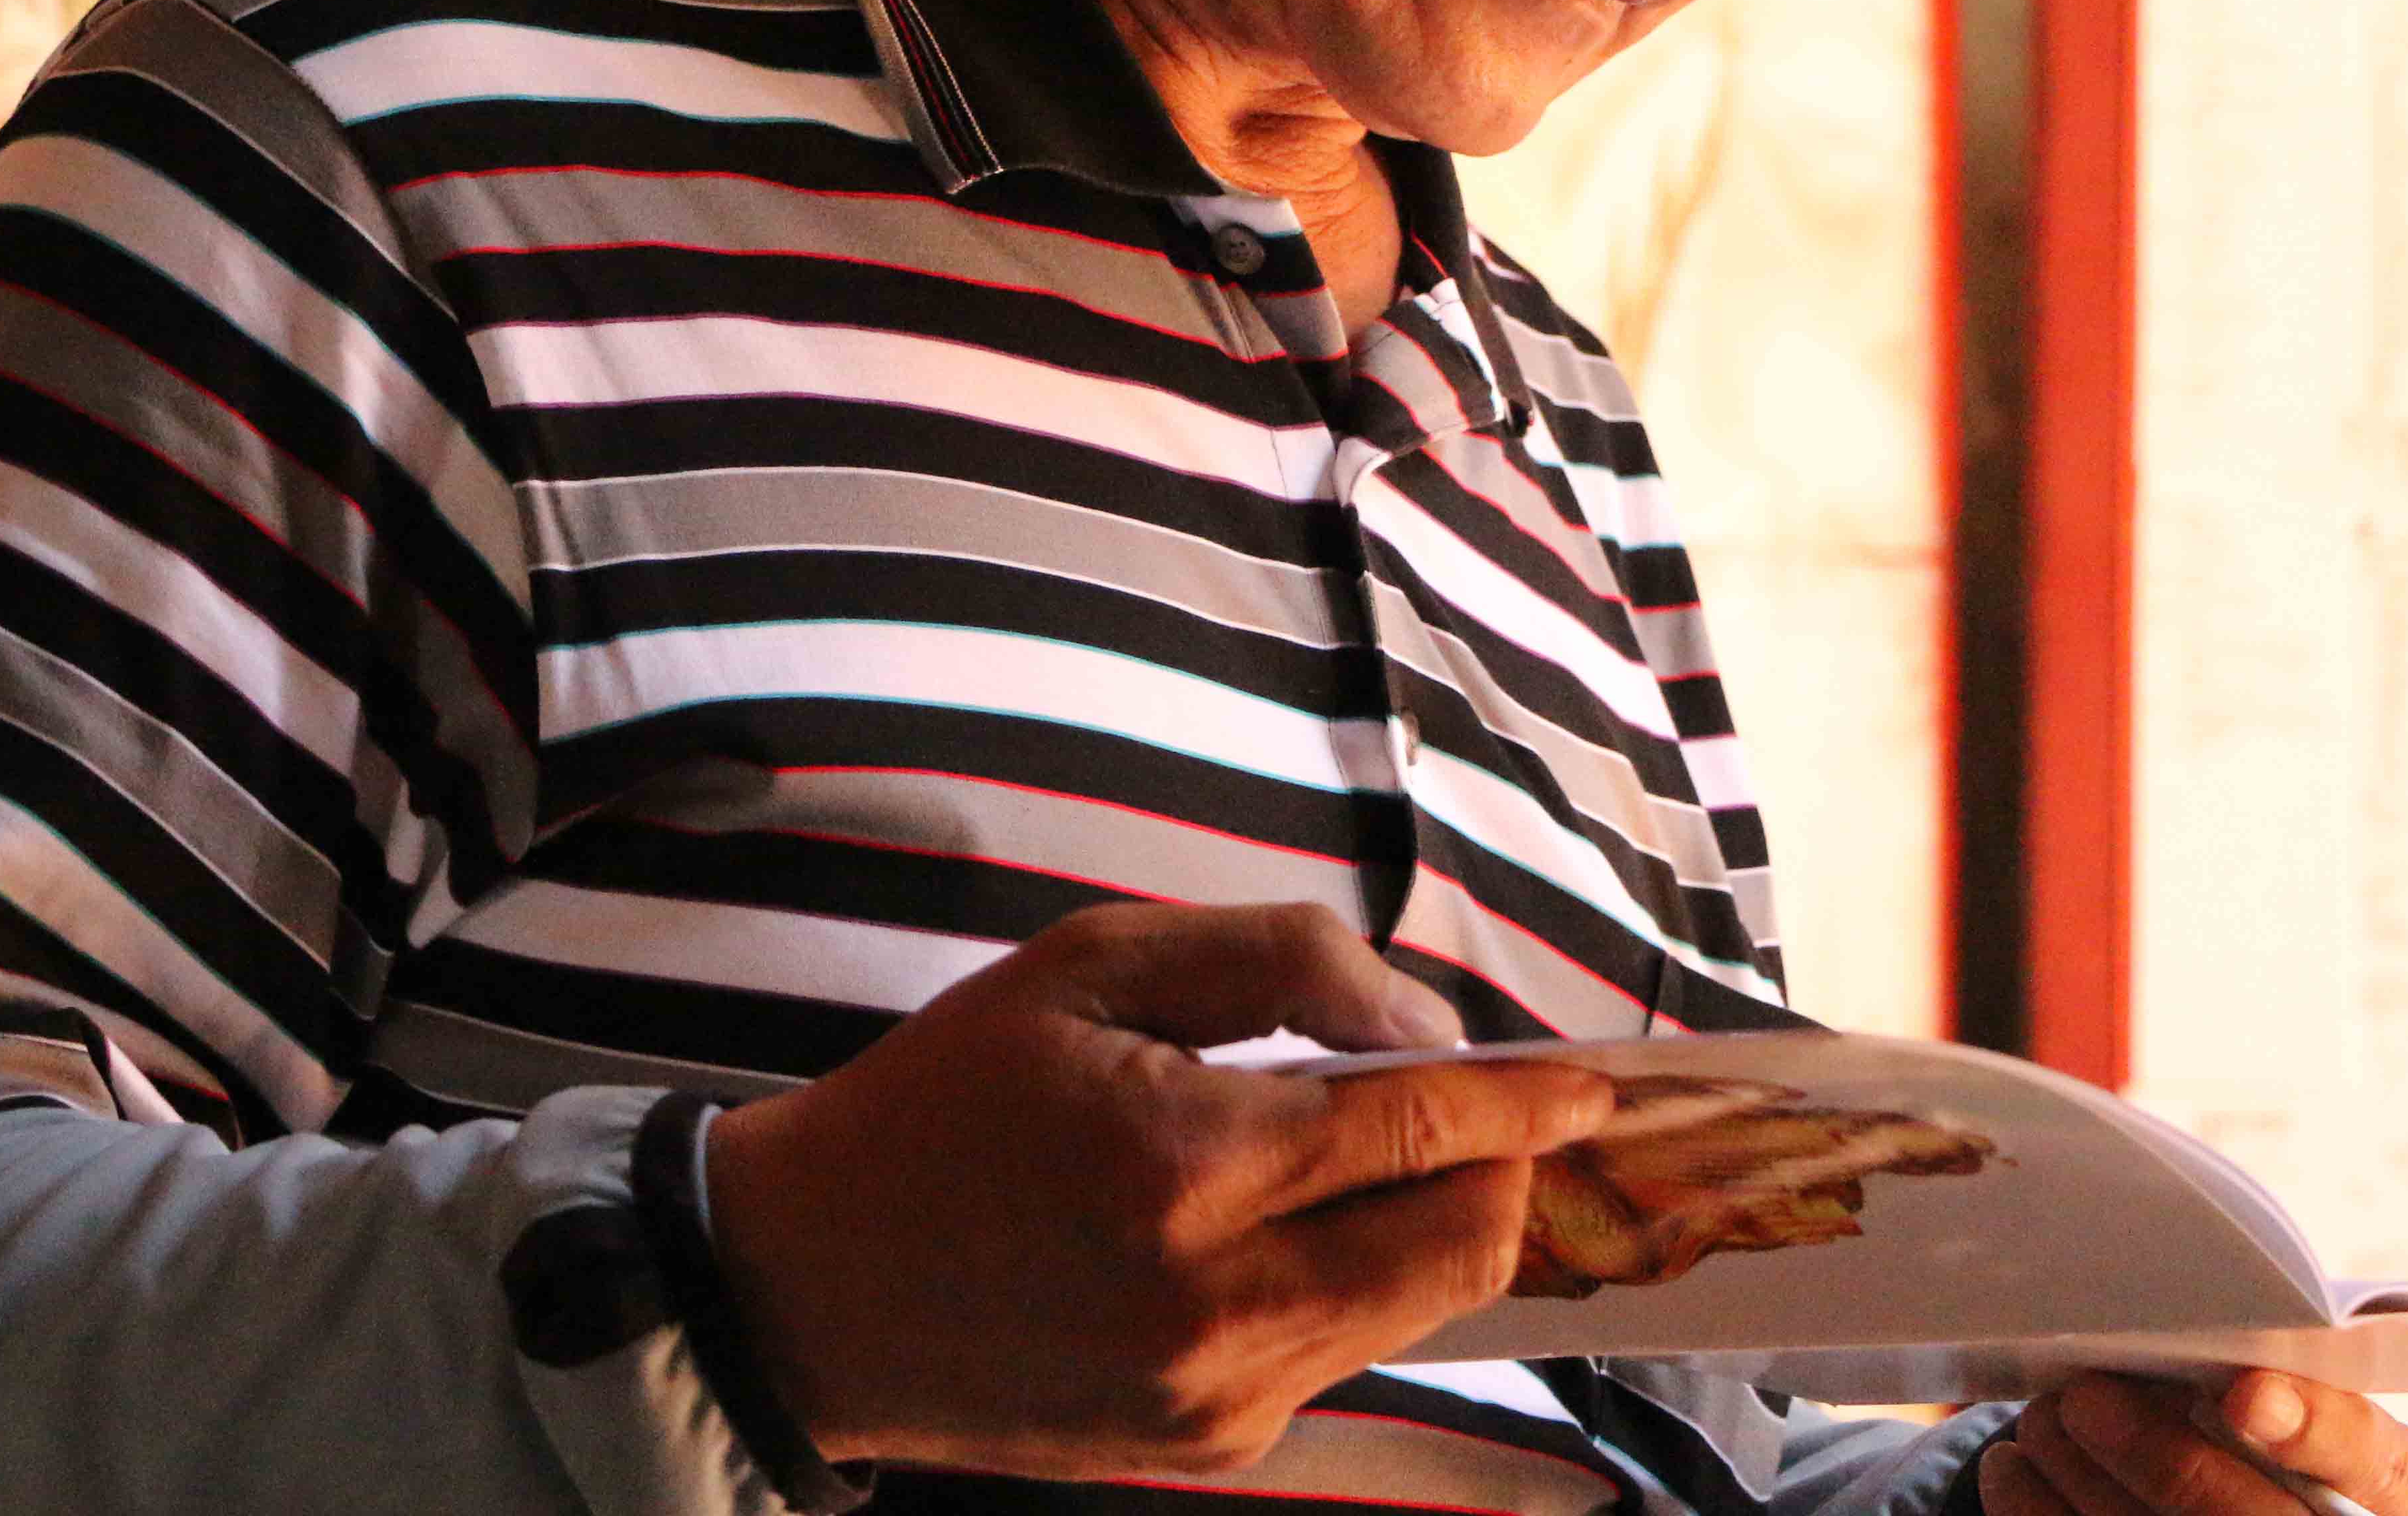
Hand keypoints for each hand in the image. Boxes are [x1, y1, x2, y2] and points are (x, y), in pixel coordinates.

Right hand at [701, 899, 1618, 1477]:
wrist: (811, 1287)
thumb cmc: (944, 1103)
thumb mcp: (1088, 967)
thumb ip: (1274, 963)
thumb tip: (1422, 1024)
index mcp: (1183, 1165)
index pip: (1420, 1129)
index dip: (1527, 1097)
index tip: (1597, 1078)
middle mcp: (1216, 1302)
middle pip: (1461, 1241)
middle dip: (1503, 1166)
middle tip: (1490, 1106)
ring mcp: (1220, 1393)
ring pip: (1422, 1306)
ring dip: (1436, 1223)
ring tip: (1378, 1154)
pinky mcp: (1211, 1444)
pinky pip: (1343, 1351)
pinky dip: (1354, 1278)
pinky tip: (1283, 1226)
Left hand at [1985, 1371, 2407, 1515]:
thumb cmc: (2326, 1479)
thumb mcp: (2348, 1442)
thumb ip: (2292, 1397)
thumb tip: (2195, 1347)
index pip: (2376, 1461)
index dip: (2314, 1429)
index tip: (2241, 1393)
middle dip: (2160, 1460)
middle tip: (2082, 1398)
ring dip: (2083, 1488)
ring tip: (2040, 1422)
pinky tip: (2015, 1474)